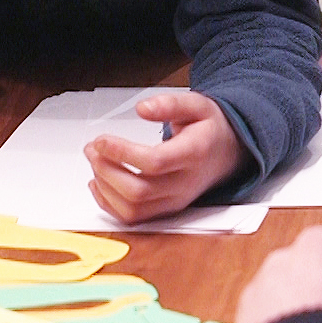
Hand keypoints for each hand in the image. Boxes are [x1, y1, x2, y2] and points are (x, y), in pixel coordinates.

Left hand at [84, 92, 243, 223]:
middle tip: (93, 149)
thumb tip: (143, 108)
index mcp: (194, 154)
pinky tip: (98, 184)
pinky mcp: (166, 209)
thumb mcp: (197, 105)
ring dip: (105, 188)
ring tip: (95, 162)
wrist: (228, 153)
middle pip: (139, 190)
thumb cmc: (210, 129)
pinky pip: (134, 218)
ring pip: (133, 208)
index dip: (122, 153)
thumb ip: (170, 104)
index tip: (102, 140)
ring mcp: (175, 200)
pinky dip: (109, 204)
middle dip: (107, 170)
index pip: (154, 162)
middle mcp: (185, 183)